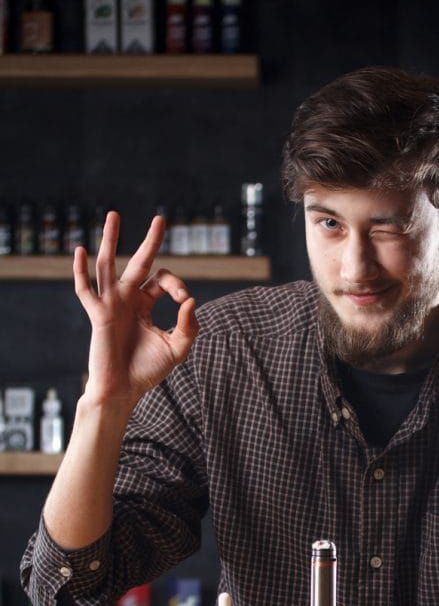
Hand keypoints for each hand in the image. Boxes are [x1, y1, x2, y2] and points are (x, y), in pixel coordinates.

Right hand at [74, 211, 197, 407]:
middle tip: (160, 219)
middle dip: (151, 241)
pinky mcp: (98, 315)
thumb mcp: (178, 348)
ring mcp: (111, 304)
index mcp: (145, 304)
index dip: (178, 285)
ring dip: (112, 240)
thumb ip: (189, 326)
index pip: (163, 281)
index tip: (186, 301)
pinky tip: (79, 251)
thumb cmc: (148, 370)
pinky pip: (86, 290)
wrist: (124, 390)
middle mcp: (128, 299)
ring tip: (115, 215)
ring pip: (110, 265)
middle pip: (139, 262)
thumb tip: (192, 300)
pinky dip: (81, 271)